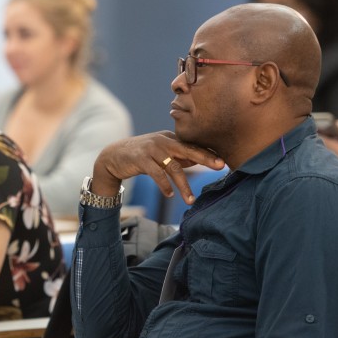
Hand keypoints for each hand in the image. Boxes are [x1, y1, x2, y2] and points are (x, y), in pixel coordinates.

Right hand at [92, 131, 225, 204]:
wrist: (113, 156)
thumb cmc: (142, 156)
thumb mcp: (162, 153)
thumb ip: (180, 156)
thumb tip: (203, 160)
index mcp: (170, 137)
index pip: (193, 145)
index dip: (208, 153)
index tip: (223, 161)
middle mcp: (163, 140)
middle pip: (188, 149)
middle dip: (205, 158)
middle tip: (221, 166)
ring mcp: (151, 149)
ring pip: (173, 167)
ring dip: (183, 185)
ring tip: (190, 200)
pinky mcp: (140, 159)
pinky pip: (156, 174)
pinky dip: (164, 185)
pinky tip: (169, 195)